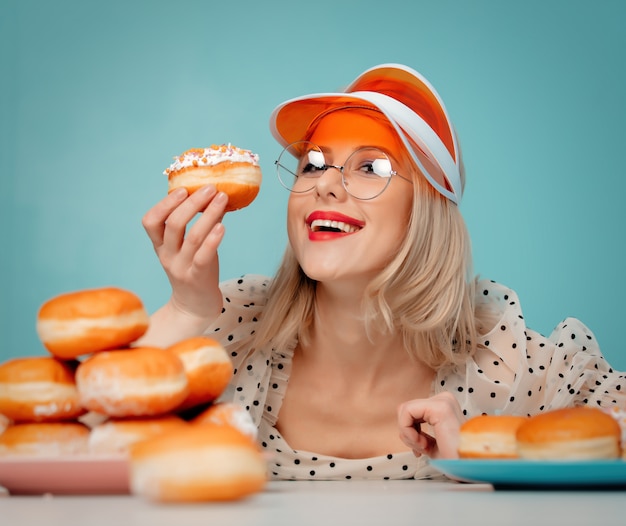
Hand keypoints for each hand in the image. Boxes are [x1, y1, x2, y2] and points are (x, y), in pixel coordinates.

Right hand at [142, 185, 227, 327]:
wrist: (195, 307)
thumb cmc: (195, 270)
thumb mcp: (190, 247)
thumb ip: (199, 224)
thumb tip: (216, 196)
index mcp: (160, 246)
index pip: (150, 221)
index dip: (164, 203)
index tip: (182, 189)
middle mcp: (168, 256)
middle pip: (173, 224)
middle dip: (191, 203)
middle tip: (209, 188)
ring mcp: (182, 268)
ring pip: (192, 237)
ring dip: (208, 215)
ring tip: (222, 199)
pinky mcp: (198, 278)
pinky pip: (203, 256)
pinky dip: (213, 239)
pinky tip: (223, 226)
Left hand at [397, 391, 463, 458]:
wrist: (471, 467)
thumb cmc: (456, 460)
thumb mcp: (432, 444)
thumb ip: (418, 433)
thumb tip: (404, 431)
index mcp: (443, 406)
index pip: (412, 412)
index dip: (409, 432)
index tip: (421, 449)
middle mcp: (444, 399)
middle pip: (406, 409)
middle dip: (407, 433)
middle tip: (421, 449)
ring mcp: (442, 401)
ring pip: (404, 410)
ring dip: (408, 434)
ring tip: (424, 447)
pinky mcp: (439, 406)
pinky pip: (407, 412)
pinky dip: (408, 430)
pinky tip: (423, 444)